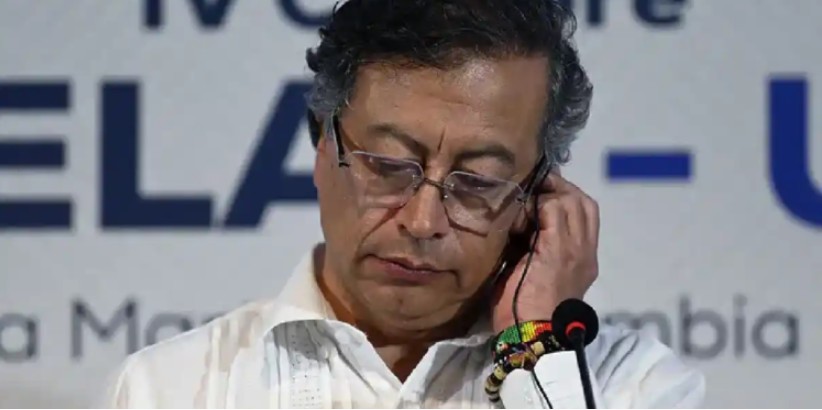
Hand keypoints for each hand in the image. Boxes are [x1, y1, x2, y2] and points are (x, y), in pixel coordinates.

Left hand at [492, 170, 599, 332]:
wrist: (532, 337)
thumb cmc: (526, 312)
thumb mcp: (536, 274)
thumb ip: (535, 249)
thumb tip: (519, 226)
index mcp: (584, 261)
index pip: (585, 215)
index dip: (563, 198)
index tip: (538, 195)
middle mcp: (586, 252)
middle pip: (583, 202)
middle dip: (558, 189)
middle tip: (533, 188)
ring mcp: (575, 249)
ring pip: (571, 201)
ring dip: (546, 194)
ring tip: (525, 197)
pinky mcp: (558, 248)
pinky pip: (552, 209)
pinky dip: (536, 204)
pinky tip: (519, 212)